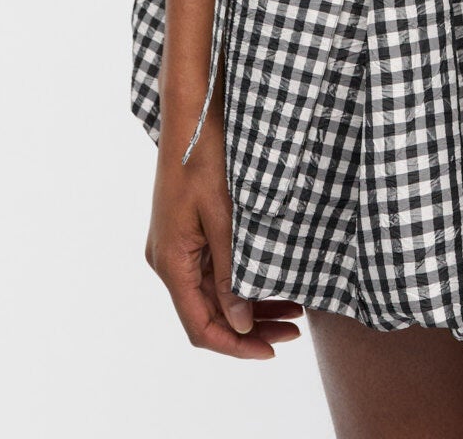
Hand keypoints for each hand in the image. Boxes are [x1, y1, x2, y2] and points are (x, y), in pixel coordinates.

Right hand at [145, 109, 304, 357]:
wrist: (191, 113)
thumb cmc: (205, 156)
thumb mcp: (223, 216)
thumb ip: (230, 272)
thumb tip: (241, 322)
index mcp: (171, 262)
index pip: (201, 326)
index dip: (236, 345)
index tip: (272, 350)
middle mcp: (167, 260)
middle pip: (207, 314)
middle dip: (250, 328)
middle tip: (294, 330)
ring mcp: (175, 246)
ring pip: (212, 294)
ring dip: (248, 307)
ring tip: (292, 311)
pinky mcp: (186, 233)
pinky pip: (211, 271)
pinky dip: (239, 283)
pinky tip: (269, 283)